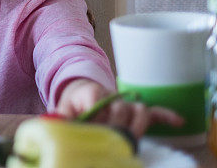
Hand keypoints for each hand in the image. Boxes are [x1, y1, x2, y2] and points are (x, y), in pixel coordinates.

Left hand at [56, 78, 184, 138]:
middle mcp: (111, 96)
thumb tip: (55, 127)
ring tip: (133, 140)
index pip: (96, 102)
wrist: (81, 93)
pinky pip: (153, 111)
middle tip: (111, 141)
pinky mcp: (135, 110)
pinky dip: (166, 115)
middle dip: (116, 127)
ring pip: (138, 109)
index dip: (95, 118)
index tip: (91, 131)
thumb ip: (59, 118)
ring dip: (138, 125)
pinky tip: (178, 121)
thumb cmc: (72, 105)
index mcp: (89, 93)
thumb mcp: (61, 110)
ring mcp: (125, 103)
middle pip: (120, 109)